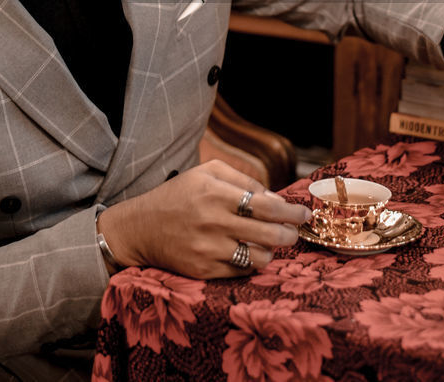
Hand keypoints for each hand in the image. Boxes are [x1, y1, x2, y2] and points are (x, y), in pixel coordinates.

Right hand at [97, 160, 310, 278]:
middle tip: (293, 232)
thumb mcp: (206, 173)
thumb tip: (276, 198)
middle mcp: (212, 221)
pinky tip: (247, 253)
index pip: (266, 205)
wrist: (139, 228)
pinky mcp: (202, 270)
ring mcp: (207, 248)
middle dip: (289, 234)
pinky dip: (250, 262)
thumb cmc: (177, 196)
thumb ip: (244, 180)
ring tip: (268, 244)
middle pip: (269, 233)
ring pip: (259, 257)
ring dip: (270, 251)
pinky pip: (241, 270)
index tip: (304, 213)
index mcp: (215, 192)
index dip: (291, 212)